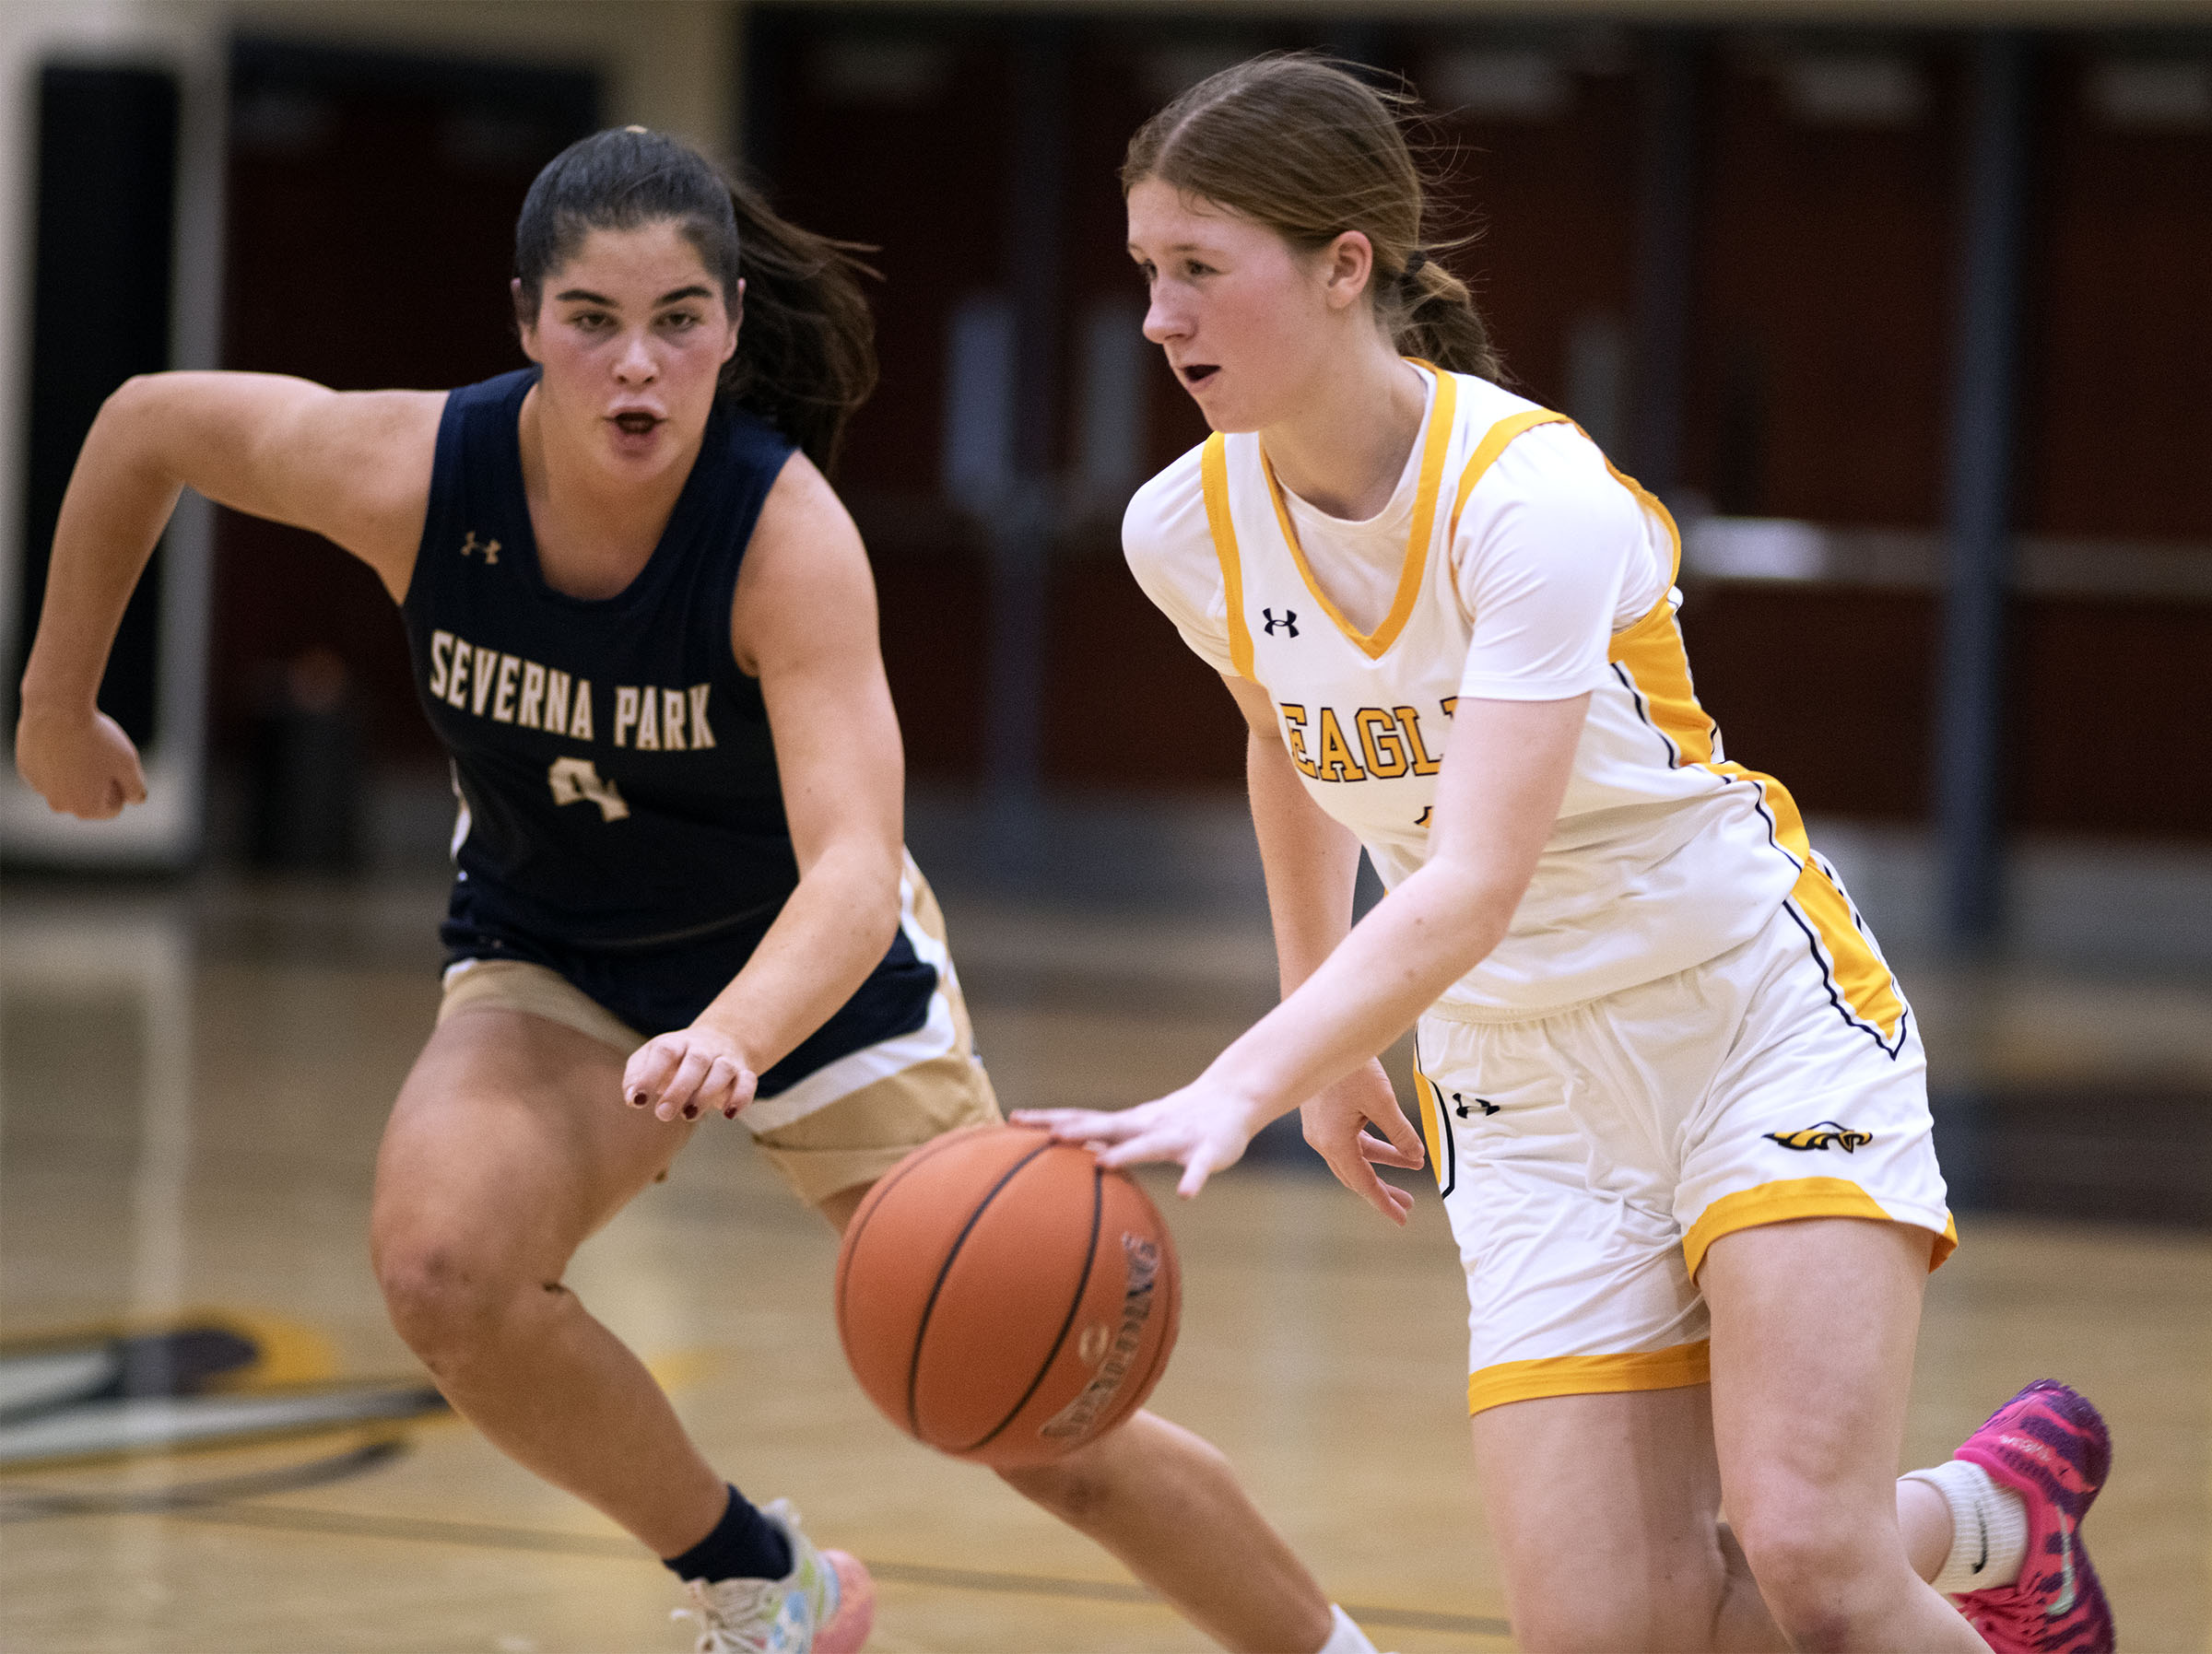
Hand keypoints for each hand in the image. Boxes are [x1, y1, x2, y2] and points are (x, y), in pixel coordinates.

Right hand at [14, 702, 147, 818]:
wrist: (56, 710)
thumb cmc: (96, 738)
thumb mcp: (128, 764)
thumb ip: (136, 788)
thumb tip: (135, 800)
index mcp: (85, 809)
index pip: (114, 807)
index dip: (120, 784)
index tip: (114, 763)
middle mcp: (59, 804)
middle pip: (89, 797)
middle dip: (98, 781)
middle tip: (97, 753)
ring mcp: (40, 787)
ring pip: (69, 782)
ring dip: (77, 770)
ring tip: (80, 745)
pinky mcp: (27, 769)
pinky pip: (50, 769)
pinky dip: (58, 759)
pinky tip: (61, 740)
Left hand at [624, 1024, 757, 1122]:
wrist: (721, 1040)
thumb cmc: (676, 1058)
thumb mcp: (651, 1058)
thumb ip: (636, 1076)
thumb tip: (632, 1098)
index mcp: (676, 1042)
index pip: (665, 1052)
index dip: (650, 1075)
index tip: (638, 1101)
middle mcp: (703, 1048)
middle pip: (696, 1061)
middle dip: (679, 1089)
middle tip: (662, 1114)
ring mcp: (725, 1059)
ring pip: (723, 1069)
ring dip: (707, 1093)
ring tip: (689, 1115)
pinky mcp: (744, 1073)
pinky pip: (749, 1081)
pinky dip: (741, 1097)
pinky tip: (729, 1114)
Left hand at [1014, 1079, 1274, 1200]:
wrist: (1232, 1098)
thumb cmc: (1176, 1120)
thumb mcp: (1137, 1129)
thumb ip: (1104, 1141)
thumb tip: (1064, 1156)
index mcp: (1126, 1122)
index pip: (1079, 1117)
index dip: (1047, 1119)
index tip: (1011, 1120)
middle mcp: (1145, 1125)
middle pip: (1106, 1124)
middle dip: (1077, 1130)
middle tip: (1048, 1137)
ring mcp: (1177, 1136)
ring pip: (1149, 1145)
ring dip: (1126, 1152)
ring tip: (1102, 1163)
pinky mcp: (1208, 1150)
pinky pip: (1199, 1167)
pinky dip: (1193, 1178)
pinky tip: (1187, 1194)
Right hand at [1299, 1060, 1425, 1225]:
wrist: (1318, 1038)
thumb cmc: (1350, 1068)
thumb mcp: (1382, 1102)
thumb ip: (1400, 1133)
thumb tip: (1417, 1156)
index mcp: (1334, 1143)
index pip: (1363, 1183)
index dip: (1384, 1202)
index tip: (1402, 1218)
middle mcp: (1322, 1141)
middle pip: (1356, 1176)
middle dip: (1383, 1190)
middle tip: (1408, 1204)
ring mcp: (1320, 1129)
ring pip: (1354, 1157)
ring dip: (1381, 1164)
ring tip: (1412, 1165)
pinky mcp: (1322, 1116)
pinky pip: (1349, 1141)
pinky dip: (1371, 1147)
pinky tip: (1394, 1146)